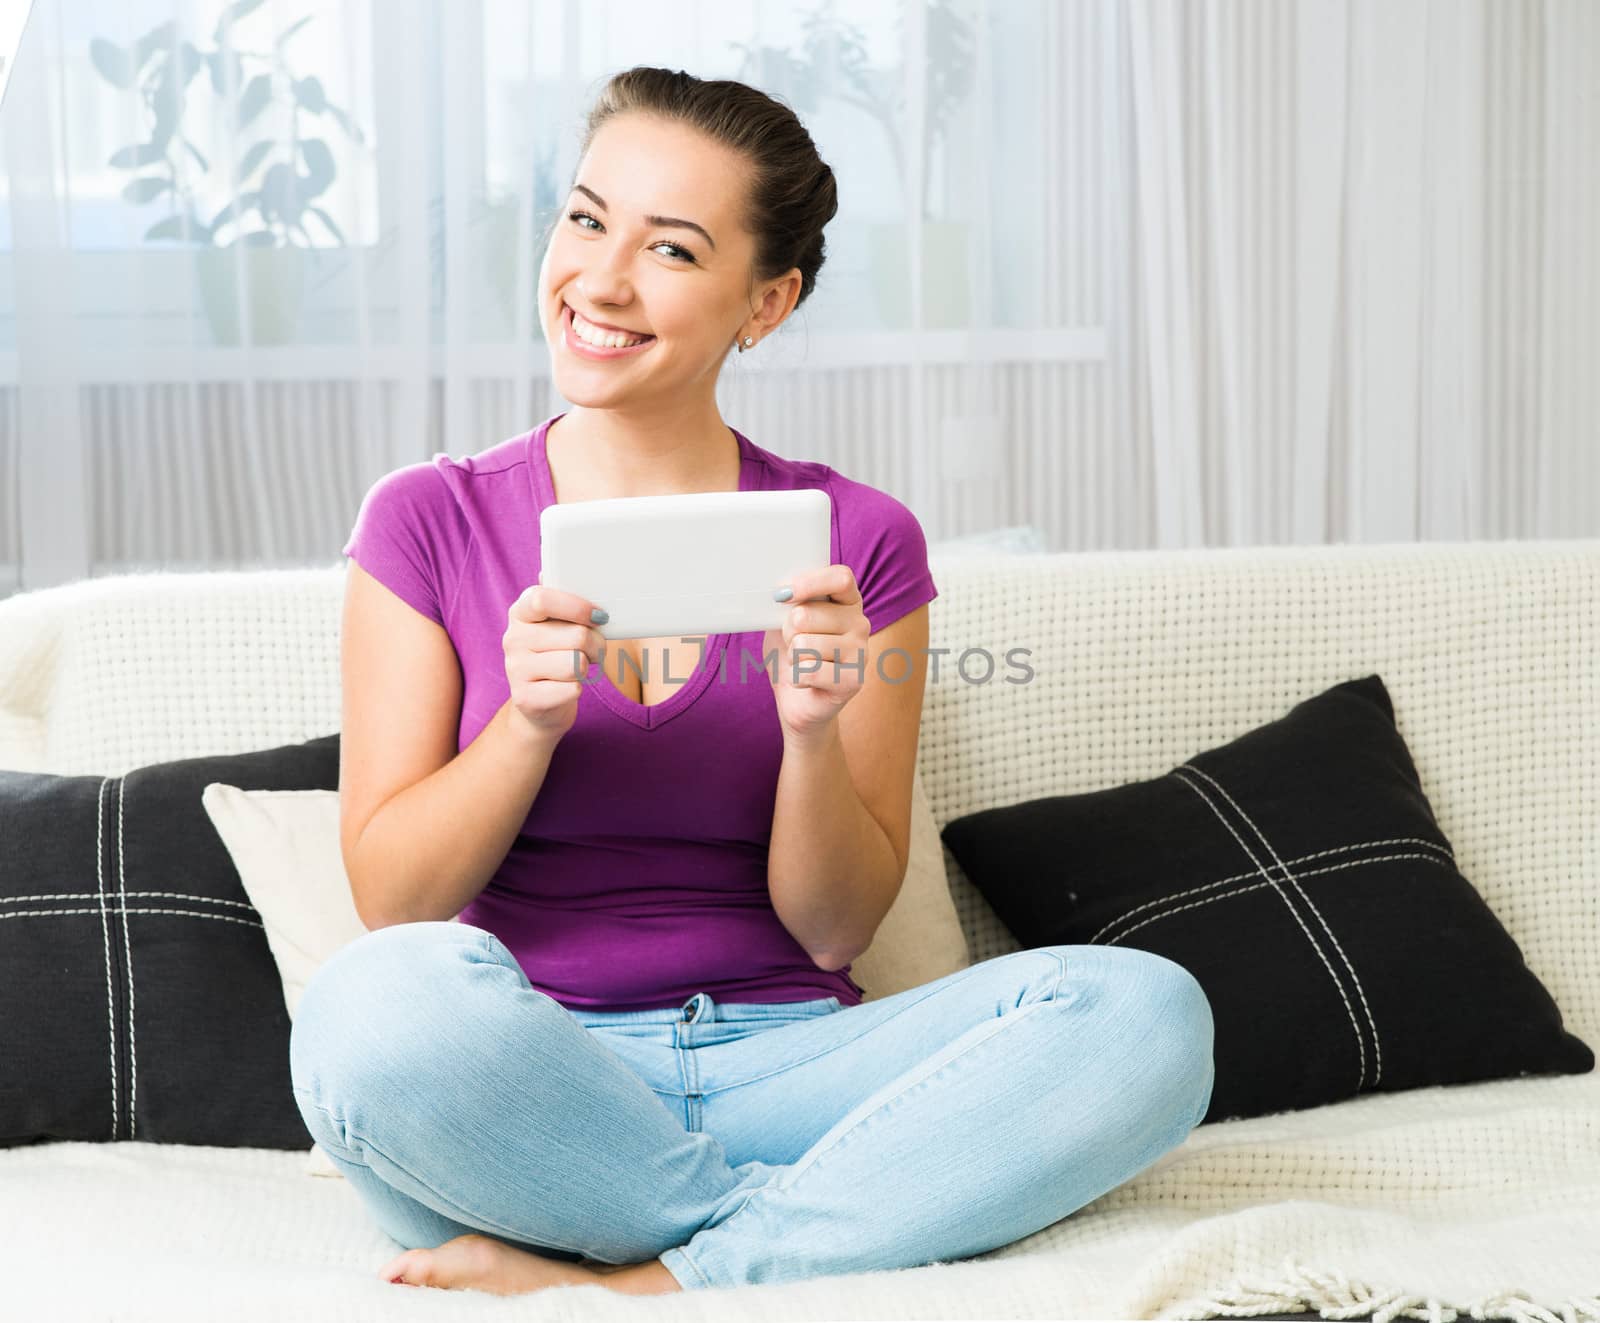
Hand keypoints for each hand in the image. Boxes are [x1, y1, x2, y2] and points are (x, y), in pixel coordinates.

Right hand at [502, 572, 607, 741]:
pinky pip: (572, 689)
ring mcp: (515, 669)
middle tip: (595, 650)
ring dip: (588, 667)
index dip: (577, 606)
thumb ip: (562, 599)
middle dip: (597, 644)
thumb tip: (559, 569)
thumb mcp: (556, 624)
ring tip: (581, 667)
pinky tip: (566, 688)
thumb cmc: (556, 654)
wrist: (539, 705)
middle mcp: (512, 638)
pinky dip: (578, 689)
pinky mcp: (526, 698)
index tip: (599, 616)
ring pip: (576, 663)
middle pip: (575, 635)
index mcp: (520, 612)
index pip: (542, 598)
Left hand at [761, 564, 869, 741]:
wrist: (798, 700)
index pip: (841, 578)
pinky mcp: (853, 681)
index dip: (810, 582)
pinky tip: (805, 681)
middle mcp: (860, 624)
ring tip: (802, 663)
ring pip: (803, 644)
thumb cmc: (792, 654)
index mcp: (848, 602)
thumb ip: (786, 602)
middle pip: (807, 614)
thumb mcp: (784, 620)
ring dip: (792, 657)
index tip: (783, 594)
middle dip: (787, 632)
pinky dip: (796, 678)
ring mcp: (861, 653)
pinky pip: (807, 671)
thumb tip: (780, 592)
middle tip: (794, 644)